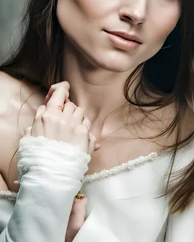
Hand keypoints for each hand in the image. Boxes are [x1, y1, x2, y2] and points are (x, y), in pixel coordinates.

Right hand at [24, 81, 100, 240]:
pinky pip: (88, 126)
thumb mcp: (31, 135)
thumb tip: (46, 107)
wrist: (50, 178)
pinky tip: (79, 139)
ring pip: (81, 113)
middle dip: (68, 110)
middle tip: (63, 122)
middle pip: (71, 104)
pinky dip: (84, 130)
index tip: (64, 90)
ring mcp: (77, 127)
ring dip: (77, 119)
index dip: (62, 89)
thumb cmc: (37, 158)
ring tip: (70, 132)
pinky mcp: (87, 137)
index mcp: (48, 116)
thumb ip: (39, 118)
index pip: (59, 93)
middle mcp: (64, 119)